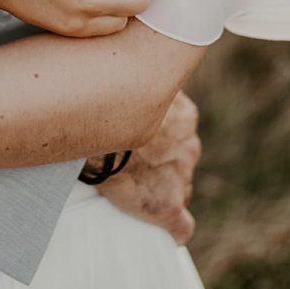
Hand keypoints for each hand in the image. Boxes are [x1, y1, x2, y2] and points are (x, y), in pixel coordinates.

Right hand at [95, 91, 200, 243]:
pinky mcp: (168, 205)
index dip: (158, 140)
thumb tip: (110, 56)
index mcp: (182, 115)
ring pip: (179, 187)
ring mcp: (180, 176)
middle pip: (179, 160)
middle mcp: (188, 145)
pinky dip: (174, 229)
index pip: (177, 133)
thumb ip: (129, 83)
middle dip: (162, 163)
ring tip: (131, 190)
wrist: (101, 119)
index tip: (138, 143)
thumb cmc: (105, 94)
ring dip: (160, 188)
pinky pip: (181, 226)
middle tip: (129, 164)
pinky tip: (165, 232)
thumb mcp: (125, 79)